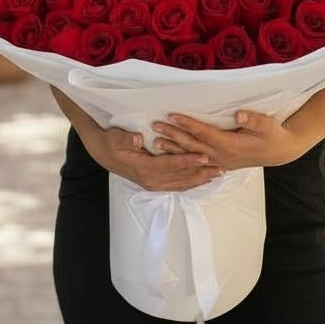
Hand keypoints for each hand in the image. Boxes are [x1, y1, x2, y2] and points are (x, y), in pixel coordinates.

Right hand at [86, 124, 224, 192]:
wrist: (102, 153)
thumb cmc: (110, 142)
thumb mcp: (115, 137)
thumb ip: (127, 139)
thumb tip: (137, 139)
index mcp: (144, 168)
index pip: (171, 164)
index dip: (189, 160)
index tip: (205, 156)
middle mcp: (150, 180)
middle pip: (181, 178)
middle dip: (202, 173)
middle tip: (221, 168)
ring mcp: (152, 184)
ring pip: (181, 184)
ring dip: (200, 180)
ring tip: (217, 175)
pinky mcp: (154, 184)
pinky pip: (176, 186)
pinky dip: (191, 184)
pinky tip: (202, 180)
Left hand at [151, 110, 303, 171]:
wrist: (278, 152)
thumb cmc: (272, 135)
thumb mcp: (267, 125)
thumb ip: (253, 120)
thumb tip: (240, 115)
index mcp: (229, 145)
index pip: (203, 133)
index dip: (187, 124)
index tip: (172, 115)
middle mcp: (220, 156)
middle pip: (191, 145)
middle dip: (172, 135)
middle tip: (155, 125)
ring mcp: (219, 162)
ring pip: (190, 156)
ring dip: (172, 149)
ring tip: (155, 141)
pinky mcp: (219, 164)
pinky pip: (196, 163)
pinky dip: (181, 159)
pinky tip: (170, 155)